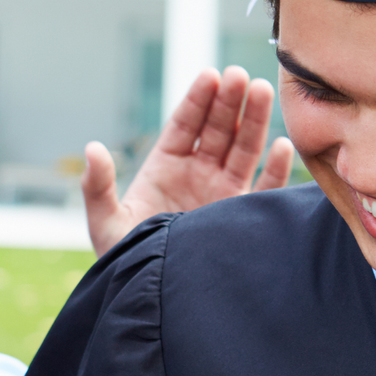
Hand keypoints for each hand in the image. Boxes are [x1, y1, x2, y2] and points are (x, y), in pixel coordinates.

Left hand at [83, 68, 293, 254]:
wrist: (157, 299)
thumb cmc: (127, 261)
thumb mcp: (106, 223)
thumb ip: (98, 186)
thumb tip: (93, 149)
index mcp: (165, 167)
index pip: (184, 124)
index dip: (197, 100)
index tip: (210, 76)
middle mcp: (197, 174)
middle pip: (217, 129)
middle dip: (229, 102)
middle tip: (240, 76)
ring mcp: (222, 193)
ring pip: (243, 149)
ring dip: (253, 121)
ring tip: (262, 91)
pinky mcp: (240, 218)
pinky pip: (263, 189)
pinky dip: (275, 170)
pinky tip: (282, 147)